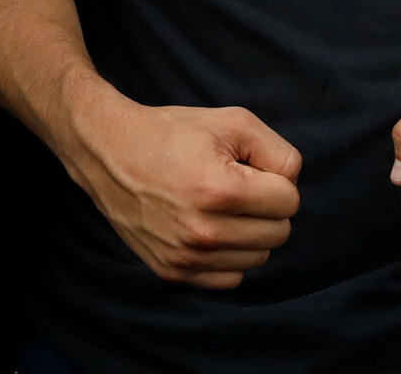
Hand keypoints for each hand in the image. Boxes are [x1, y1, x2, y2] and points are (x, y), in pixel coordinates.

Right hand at [59, 82, 298, 286]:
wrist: (108, 152)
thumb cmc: (171, 133)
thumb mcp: (231, 122)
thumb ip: (277, 151)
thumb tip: (293, 184)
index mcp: (220, 191)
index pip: (289, 201)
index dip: (275, 180)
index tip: (248, 169)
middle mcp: (204, 231)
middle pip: (279, 233)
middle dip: (266, 207)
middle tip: (236, 186)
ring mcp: (187, 256)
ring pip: (258, 258)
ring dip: (249, 233)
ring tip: (220, 206)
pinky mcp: (173, 272)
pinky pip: (231, 278)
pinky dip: (229, 256)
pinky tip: (209, 228)